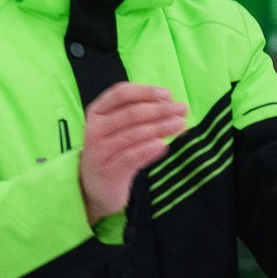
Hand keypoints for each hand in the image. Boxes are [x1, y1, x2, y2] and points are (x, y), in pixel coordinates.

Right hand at [80, 82, 187, 222]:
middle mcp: (95, 128)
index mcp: (97, 111)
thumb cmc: (113, 150)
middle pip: (130, 113)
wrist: (97, 186)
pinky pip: (132, 156)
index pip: (121, 94)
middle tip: (182, 109)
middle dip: (160, 110)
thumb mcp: (120, 129)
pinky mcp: (108, 170)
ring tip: (180, 125)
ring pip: (134, 134)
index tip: (168, 94)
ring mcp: (99, 150)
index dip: (146, 91)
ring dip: (160, 127)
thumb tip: (173, 108)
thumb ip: (140, 116)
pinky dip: (149, 149)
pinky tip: (164, 145)